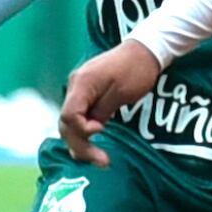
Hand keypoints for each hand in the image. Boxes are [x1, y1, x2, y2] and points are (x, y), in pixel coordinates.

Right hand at [59, 41, 164, 166]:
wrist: (144, 50)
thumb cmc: (136, 70)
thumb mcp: (122, 93)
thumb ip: (102, 111)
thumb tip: (90, 129)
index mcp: (82, 84)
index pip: (69, 115)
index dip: (82, 130)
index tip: (102, 131)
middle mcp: (75, 86)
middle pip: (66, 123)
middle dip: (81, 145)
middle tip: (102, 162)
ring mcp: (79, 89)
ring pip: (70, 122)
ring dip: (82, 142)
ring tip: (99, 159)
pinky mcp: (86, 93)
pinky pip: (78, 116)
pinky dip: (84, 131)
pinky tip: (94, 144)